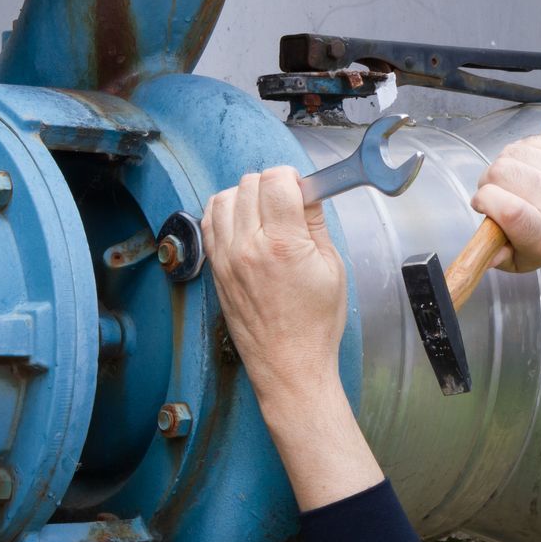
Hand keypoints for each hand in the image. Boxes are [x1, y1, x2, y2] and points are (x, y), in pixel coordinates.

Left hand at [204, 167, 347, 403]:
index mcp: (282, 244)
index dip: (292, 178)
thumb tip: (307, 193)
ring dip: (244, 196)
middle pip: (249, 184)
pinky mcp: (215, 269)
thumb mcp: (332, 267)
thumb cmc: (314, 324)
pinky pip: (208, 223)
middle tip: (287, 204)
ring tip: (263, 213)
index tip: (301, 190)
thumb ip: (315, 223)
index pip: (276, 179)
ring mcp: (226, 258)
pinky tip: (242, 224)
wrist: (288, 364)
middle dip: (271, 185)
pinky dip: (223, 215)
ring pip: (223, 198)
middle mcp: (248, 247)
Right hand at [470, 134, 540, 271]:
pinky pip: (526, 141)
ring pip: (510, 152)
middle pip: (502, 172)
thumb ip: (498, 258)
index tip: (482, 204)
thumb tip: (485, 254)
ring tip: (514, 180)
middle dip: (488, 180)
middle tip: (496, 192)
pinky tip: (528, 168)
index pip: (510, 210)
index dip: (485, 201)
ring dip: (504, 164)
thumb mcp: (523, 260)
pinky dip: (520, 153)